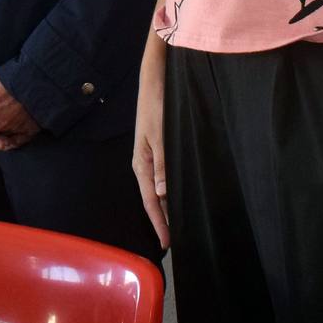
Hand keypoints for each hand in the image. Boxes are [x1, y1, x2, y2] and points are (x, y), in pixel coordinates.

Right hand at [132, 34, 168, 248]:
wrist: (156, 79)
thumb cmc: (157, 104)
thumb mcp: (161, 133)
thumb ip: (163, 163)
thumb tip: (162, 193)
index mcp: (142, 163)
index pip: (150, 200)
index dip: (159, 222)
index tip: (168, 243)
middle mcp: (146, 164)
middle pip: (154, 199)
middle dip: (163, 219)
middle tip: (177, 240)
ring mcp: (153, 157)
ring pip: (161, 189)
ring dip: (169, 206)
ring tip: (180, 224)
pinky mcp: (161, 149)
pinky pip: (166, 177)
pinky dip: (172, 190)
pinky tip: (180, 195)